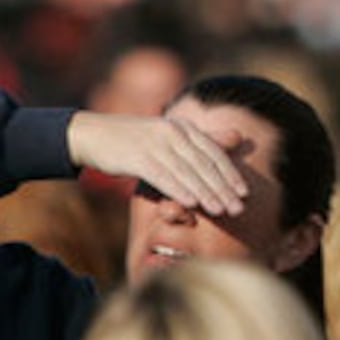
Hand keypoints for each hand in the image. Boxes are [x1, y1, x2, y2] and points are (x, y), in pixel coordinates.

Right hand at [66, 111, 248, 216]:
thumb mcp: (172, 136)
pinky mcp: (137, 156)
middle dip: (222, 188)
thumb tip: (238, 136)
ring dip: (205, 193)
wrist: (94, 135)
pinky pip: (162, 176)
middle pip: (203, 164)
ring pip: (186, 172)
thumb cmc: (139, 140)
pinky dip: (178, 189)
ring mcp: (155, 143)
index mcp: (184, 128)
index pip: (213, 153)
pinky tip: (191, 204)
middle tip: (238, 209)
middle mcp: (173, 132)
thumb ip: (204, 140)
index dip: (230, 173)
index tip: (245, 193)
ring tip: (220, 211)